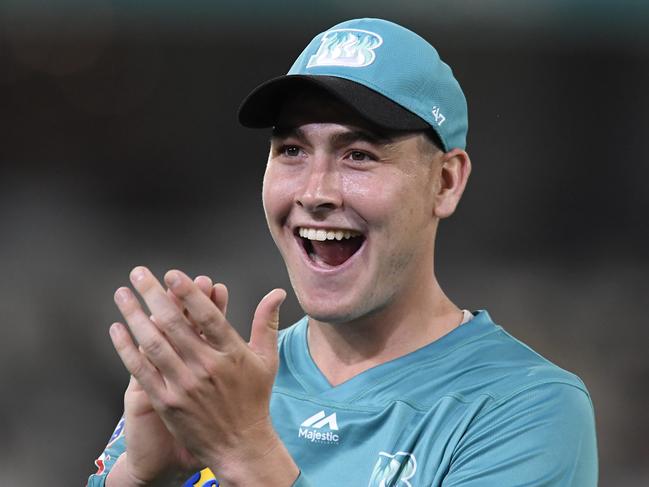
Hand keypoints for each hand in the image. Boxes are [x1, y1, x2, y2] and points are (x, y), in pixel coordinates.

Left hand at [110, 266, 297, 485]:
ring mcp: (184, 385)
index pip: (208, 316)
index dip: (189, 293)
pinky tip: (117, 330)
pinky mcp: (167, 401)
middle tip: (139, 273)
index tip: (173, 274)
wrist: (239, 445)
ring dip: (135, 316)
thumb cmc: (253, 400)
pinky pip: (142, 370)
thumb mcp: (266, 359)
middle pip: (176, 323)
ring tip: (123, 295)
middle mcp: (206, 367)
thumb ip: (266, 323)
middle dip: (154, 294)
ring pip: (154, 343)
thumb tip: (277, 293)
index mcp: (231, 353)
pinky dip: (127, 348)